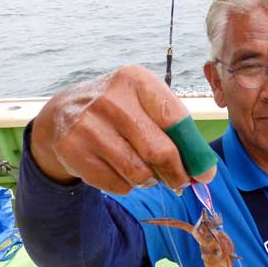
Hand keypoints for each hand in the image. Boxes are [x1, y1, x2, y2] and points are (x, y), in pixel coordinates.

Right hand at [31, 65, 216, 193]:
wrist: (62, 114)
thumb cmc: (120, 111)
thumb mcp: (146, 105)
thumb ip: (177, 132)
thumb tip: (203, 172)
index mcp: (136, 80)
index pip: (176, 120)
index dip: (195, 153)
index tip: (204, 173)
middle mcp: (111, 99)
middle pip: (159, 151)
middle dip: (176, 174)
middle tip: (180, 182)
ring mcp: (88, 124)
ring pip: (138, 172)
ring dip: (150, 181)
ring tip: (147, 173)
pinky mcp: (72, 149)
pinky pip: (117, 185)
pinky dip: (126, 186)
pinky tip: (120, 171)